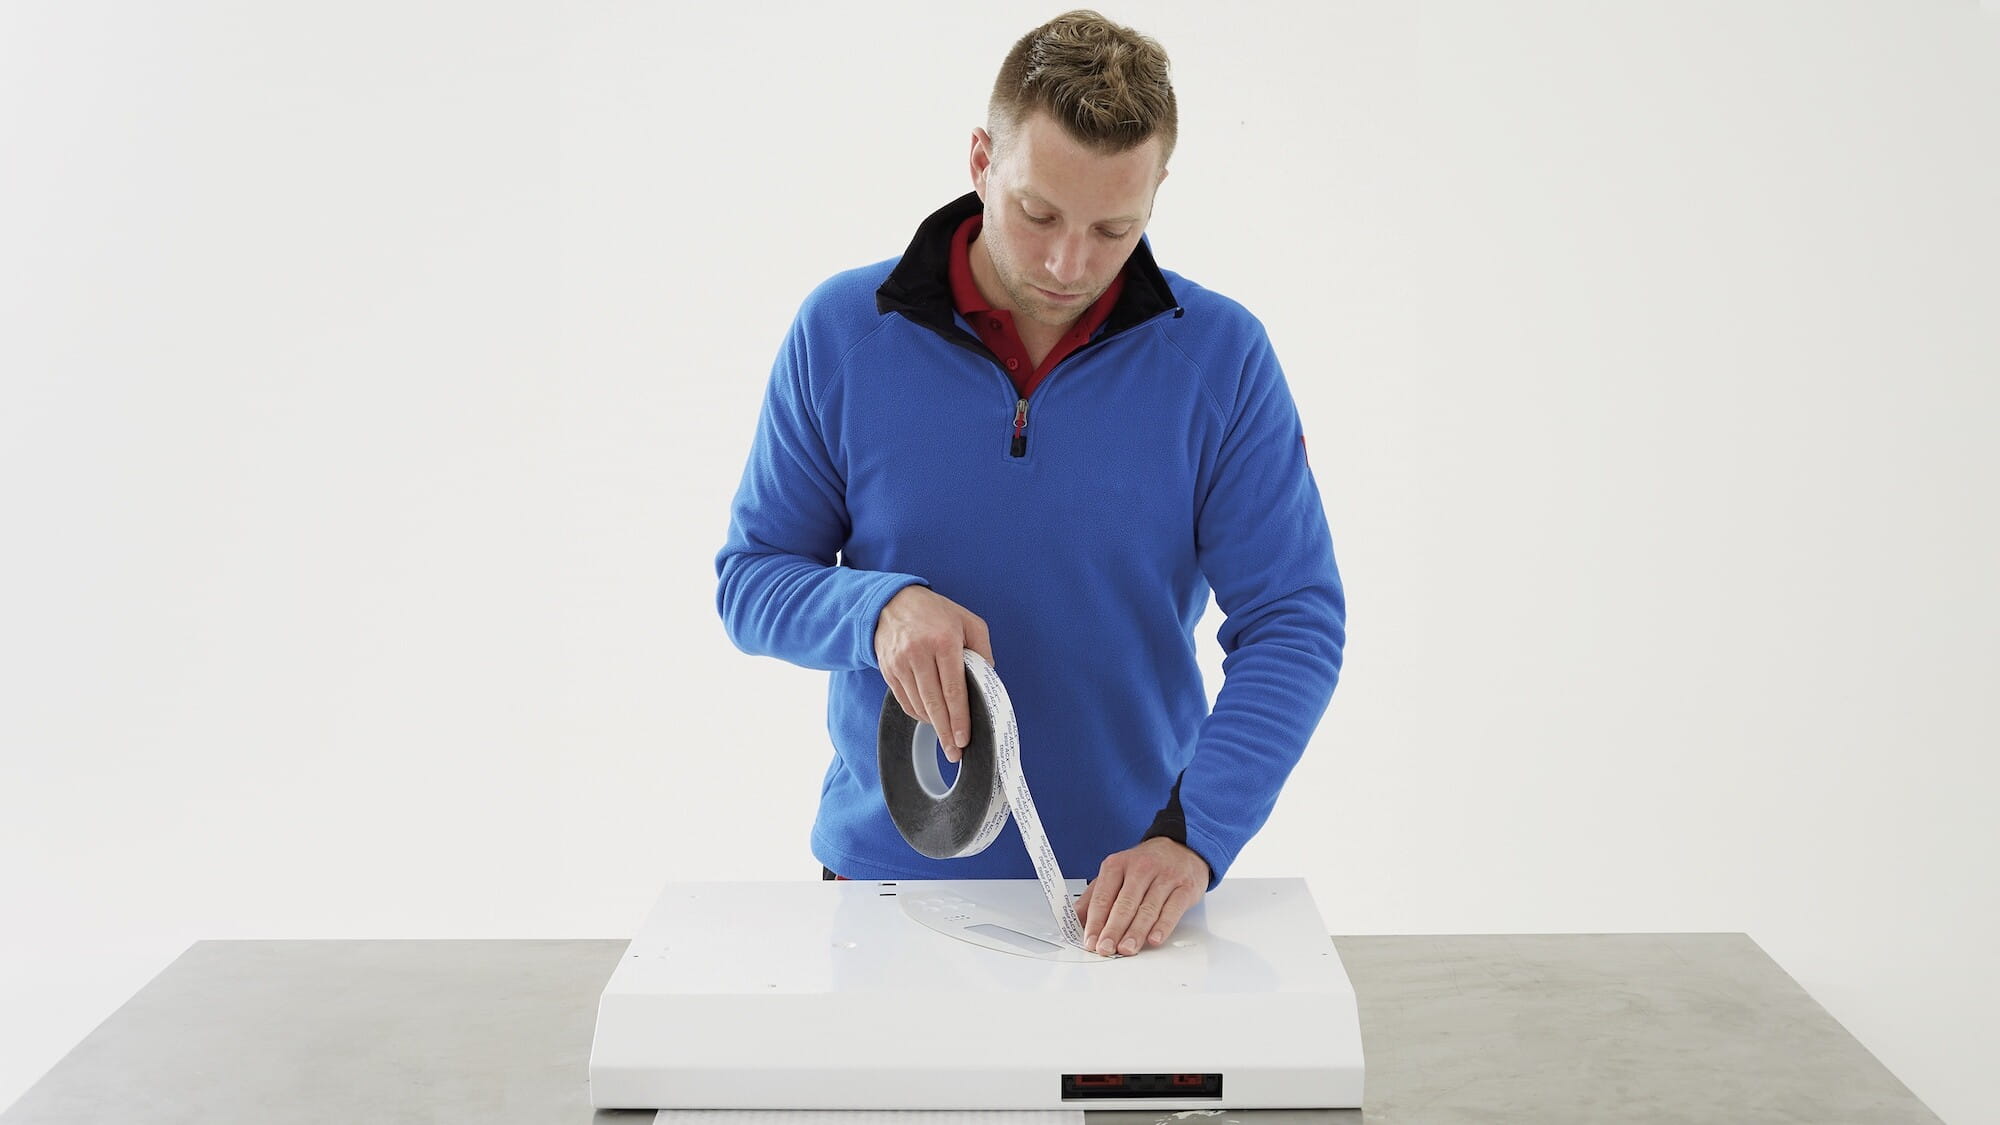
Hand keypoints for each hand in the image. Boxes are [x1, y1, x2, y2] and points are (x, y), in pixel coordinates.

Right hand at [873, 586, 993, 762]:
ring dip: (933, 724)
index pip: (953, 689)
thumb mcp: (968, 621)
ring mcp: (900, 663)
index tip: (964, 738)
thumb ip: (982, 649)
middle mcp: (919, 653)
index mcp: (943, 641)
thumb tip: (987, 677)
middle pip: (934, 703)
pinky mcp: (888, 670)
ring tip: (946, 736)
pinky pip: (904, 701)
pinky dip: (918, 713)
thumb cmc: (934, 612)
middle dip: (946, 732)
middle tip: (954, 752)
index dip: (959, 718)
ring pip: (918, 705)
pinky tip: (929, 718)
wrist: (892, 602)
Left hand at [1072, 837, 1209, 956]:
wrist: (1181, 847)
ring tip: (1126, 949)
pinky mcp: (1185, 887)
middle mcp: (1141, 869)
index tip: (1090, 940)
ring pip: (1148, 909)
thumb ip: (1095, 895)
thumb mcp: (1116, 873)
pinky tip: (1154, 939)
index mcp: (1118, 865)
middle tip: (1106, 948)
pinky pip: (1173, 909)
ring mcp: (1165, 877)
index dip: (1095, 921)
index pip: (1103, 897)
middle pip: (1124, 904)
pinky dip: (1163, 926)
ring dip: (1136, 932)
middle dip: (1113, 929)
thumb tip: (1076, 920)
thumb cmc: (1145, 864)